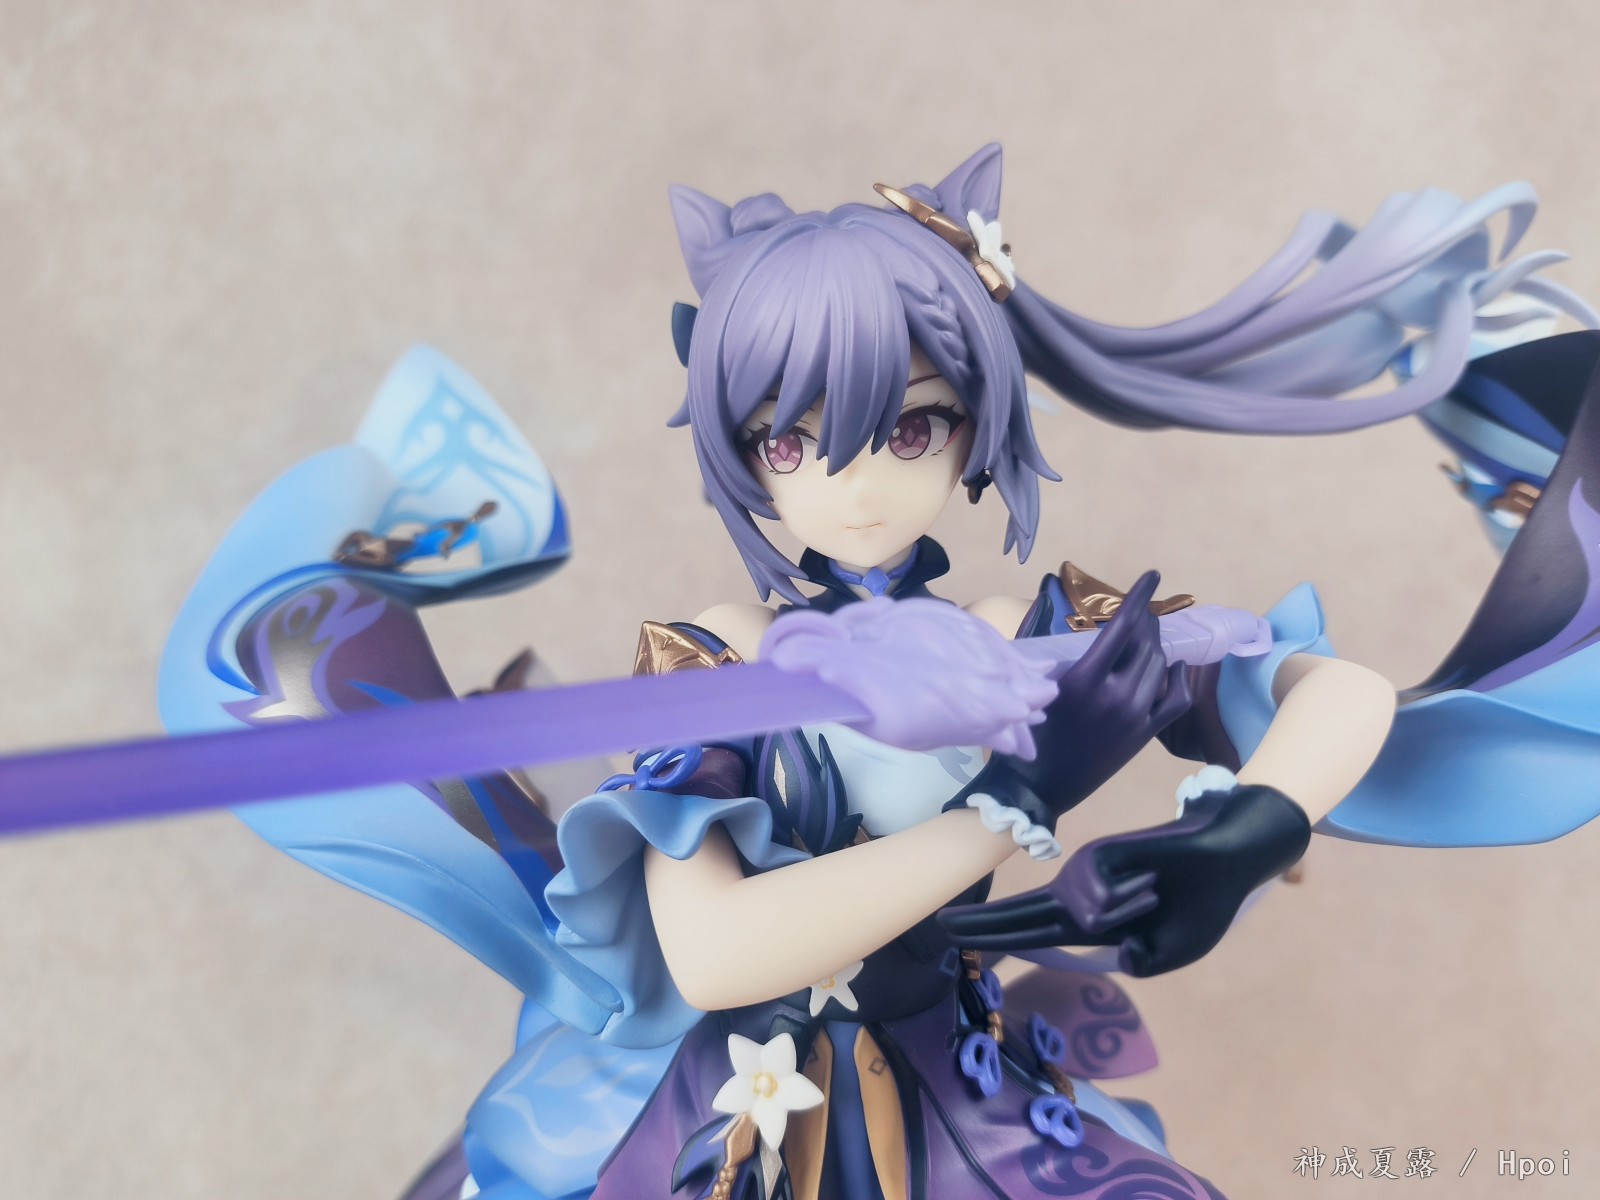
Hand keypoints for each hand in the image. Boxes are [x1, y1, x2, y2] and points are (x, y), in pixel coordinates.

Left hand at [939, 783, 1310, 975]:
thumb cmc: (1202, 900)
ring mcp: (1088, 873)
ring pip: (1069, 912)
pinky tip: (1147, 884)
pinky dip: (1119, 898)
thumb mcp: (1169, 952)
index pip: (1033, 933)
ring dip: (1092, 917)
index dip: (998, 937)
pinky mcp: (1100, 852)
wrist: (1231, 854)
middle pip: (1022, 916)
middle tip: (938, 926)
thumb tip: (1114, 951)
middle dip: (981, 924)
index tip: (958, 939)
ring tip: (1121, 900)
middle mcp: (1083, 896)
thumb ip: (1139, 960)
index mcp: (1093, 921)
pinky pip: (1094, 891)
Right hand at [945, 570, 1192, 833]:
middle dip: (1145, 619)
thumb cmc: (1027, 732)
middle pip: (1144, 643)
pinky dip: (1176, 679)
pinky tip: (1172, 666)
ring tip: (1147, 634)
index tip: (1152, 574)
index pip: (1123, 626)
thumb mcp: (1040, 686)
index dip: (1140, 596)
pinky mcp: (1144, 735)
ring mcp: (1134, 716)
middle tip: (1141, 609)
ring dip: (1155, 644)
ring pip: (1158, 667)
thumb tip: (1084, 622)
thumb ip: (1065, 655)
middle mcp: (1115, 695)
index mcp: (1084, 679)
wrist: (1037, 785)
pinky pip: (1174, 701)